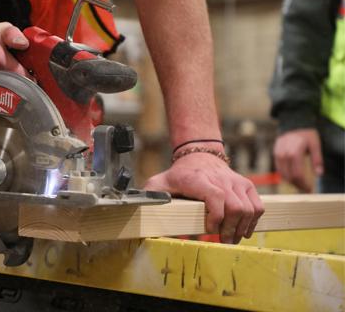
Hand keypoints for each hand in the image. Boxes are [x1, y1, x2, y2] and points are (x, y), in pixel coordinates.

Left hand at [142, 153, 264, 243]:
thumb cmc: (180, 174)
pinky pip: (257, 206)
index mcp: (199, 180)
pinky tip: (243, 229)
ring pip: (249, 209)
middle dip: (230, 229)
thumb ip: (151, 193)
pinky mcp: (246, 185)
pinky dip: (253, 221)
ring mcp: (235, 182)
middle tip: (224, 241)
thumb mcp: (160, 181)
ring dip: (242, 228)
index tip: (210, 230)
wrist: (199, 155)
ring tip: (233, 238)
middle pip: (235, 208)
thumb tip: (139, 206)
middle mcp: (220, 179)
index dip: (216, 217)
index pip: (216, 198)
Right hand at [273, 129, 322, 192]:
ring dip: (291, 181)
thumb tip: (319, 174)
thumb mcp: (315, 144)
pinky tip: (292, 178)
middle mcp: (284, 152)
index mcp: (295, 150)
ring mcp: (277, 153)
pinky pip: (279, 168)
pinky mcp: (275, 154)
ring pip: (282, 173)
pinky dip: (285, 175)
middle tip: (305, 189)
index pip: (297, 173)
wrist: (293, 125)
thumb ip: (317, 159)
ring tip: (299, 185)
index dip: (303, 183)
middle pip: (289, 175)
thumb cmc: (306, 136)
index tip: (309, 189)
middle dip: (298, 184)